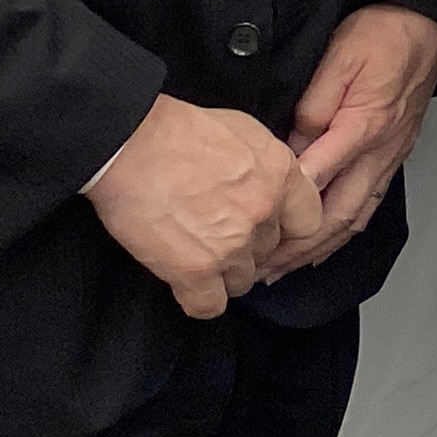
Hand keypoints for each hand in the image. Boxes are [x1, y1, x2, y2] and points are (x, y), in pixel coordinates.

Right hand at [87, 96, 325, 319]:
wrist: (128, 144)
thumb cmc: (178, 130)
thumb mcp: (244, 131)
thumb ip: (268, 166)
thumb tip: (272, 188)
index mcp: (281, 173)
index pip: (308, 222)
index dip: (286, 229)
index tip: (266, 229)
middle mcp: (264, 211)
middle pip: (269, 250)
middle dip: (248, 247)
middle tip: (217, 234)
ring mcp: (232, 244)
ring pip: (242, 280)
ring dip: (223, 273)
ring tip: (196, 254)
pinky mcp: (195, 271)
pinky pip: (210, 306)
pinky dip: (199, 300)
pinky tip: (186, 284)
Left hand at [260, 4, 436, 278]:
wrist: (426, 21)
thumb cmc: (383, 33)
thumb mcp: (337, 59)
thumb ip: (312, 107)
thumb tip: (290, 148)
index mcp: (363, 126)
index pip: (318, 181)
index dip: (284, 213)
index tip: (251, 235)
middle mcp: (380, 151)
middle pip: (337, 215)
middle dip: (297, 249)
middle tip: (261, 270)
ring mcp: (391, 156)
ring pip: (354, 218)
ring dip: (318, 248)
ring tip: (285, 269)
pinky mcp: (395, 154)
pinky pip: (369, 205)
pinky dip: (344, 232)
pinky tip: (326, 244)